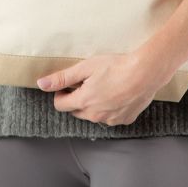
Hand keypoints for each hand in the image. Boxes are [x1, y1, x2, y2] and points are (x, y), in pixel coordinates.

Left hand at [35, 51, 169, 126]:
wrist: (145, 73)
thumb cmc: (115, 66)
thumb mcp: (86, 67)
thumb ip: (63, 77)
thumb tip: (41, 84)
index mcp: (83, 102)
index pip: (60, 105)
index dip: (60, 93)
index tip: (68, 83)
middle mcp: (94, 116)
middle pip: (76, 111)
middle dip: (77, 98)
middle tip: (87, 81)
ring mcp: (110, 120)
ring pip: (94, 114)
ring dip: (94, 104)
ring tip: (105, 85)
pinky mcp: (125, 120)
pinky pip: (111, 116)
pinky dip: (110, 107)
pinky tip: (118, 93)